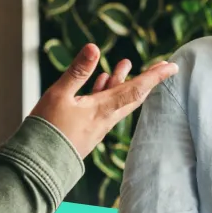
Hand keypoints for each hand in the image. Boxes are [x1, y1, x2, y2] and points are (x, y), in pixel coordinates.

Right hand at [29, 43, 177, 157]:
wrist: (38, 165)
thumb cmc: (47, 130)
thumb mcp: (59, 95)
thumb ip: (77, 71)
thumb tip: (93, 47)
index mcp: (102, 109)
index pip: (136, 89)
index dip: (155, 76)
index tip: (173, 66)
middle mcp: (105, 119)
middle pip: (133, 96)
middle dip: (147, 79)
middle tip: (161, 65)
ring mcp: (97, 127)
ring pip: (117, 102)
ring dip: (123, 82)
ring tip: (126, 65)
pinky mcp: (87, 132)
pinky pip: (104, 109)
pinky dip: (106, 93)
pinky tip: (101, 83)